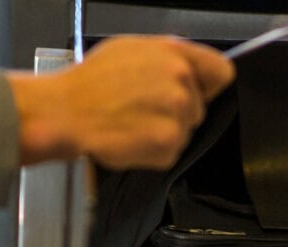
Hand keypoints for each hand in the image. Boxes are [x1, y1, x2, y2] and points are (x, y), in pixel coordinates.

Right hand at [8, 35, 235, 171]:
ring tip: (132, 125)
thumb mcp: (131, 50)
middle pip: (197, 110)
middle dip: (175, 114)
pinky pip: (170, 154)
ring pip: (184, 133)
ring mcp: (177, 115)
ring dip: (162, 135)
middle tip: (142, 112)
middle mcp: (181, 82)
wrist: (67, 112)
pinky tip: (130, 139)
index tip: (197, 94)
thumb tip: (185, 70)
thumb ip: (165, 59)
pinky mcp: (167, 144)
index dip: (207, 87)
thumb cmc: (90, 84)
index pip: (220, 73)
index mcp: (175, 54)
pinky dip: (151, 154)